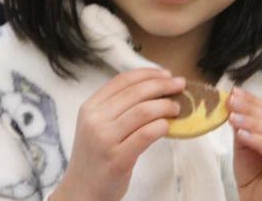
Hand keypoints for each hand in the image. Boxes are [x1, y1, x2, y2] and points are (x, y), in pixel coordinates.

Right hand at [51, 68, 184, 200]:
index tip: (166, 74)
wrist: (81, 193)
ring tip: (176, 108)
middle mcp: (95, 120)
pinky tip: (168, 126)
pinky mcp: (117, 159)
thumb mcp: (98, 125)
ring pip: (143, 111)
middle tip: (180, 85)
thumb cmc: (96, 156)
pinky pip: (146, 134)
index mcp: (90, 107)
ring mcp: (105, 139)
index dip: (147, 73)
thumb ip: (119, 106)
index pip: (122, 80)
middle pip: (136, 92)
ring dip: (165, 105)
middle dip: (162, 85)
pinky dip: (161, 126)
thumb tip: (156, 86)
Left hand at [228, 87, 261, 200]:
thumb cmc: (253, 173)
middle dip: (251, 107)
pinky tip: (242, 134)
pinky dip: (258, 140)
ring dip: (254, 122)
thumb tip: (233, 100)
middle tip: (231, 101)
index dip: (253, 99)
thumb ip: (243, 123)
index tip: (234, 91)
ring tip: (233, 117)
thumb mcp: (245, 141)